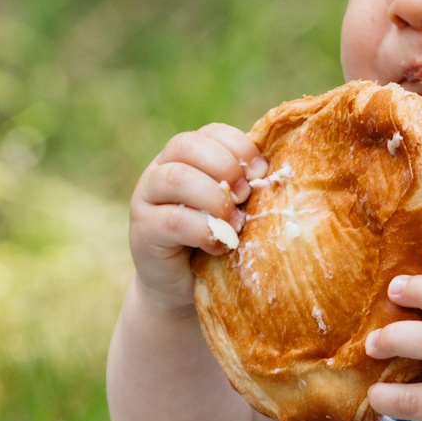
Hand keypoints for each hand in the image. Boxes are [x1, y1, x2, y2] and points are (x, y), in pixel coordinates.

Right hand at [128, 123, 264, 311]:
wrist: (182, 288)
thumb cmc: (216, 241)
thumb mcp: (232, 209)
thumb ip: (244, 188)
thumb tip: (278, 173)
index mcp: (187, 156)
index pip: (210, 133)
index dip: (238, 146)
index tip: (261, 171)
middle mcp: (161, 169)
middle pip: (187, 145)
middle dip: (224, 166)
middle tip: (245, 195)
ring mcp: (146, 197)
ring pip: (176, 178)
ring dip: (213, 198)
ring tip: (235, 223)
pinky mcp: (142, 229)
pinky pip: (171, 220)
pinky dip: (202, 231)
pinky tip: (219, 245)